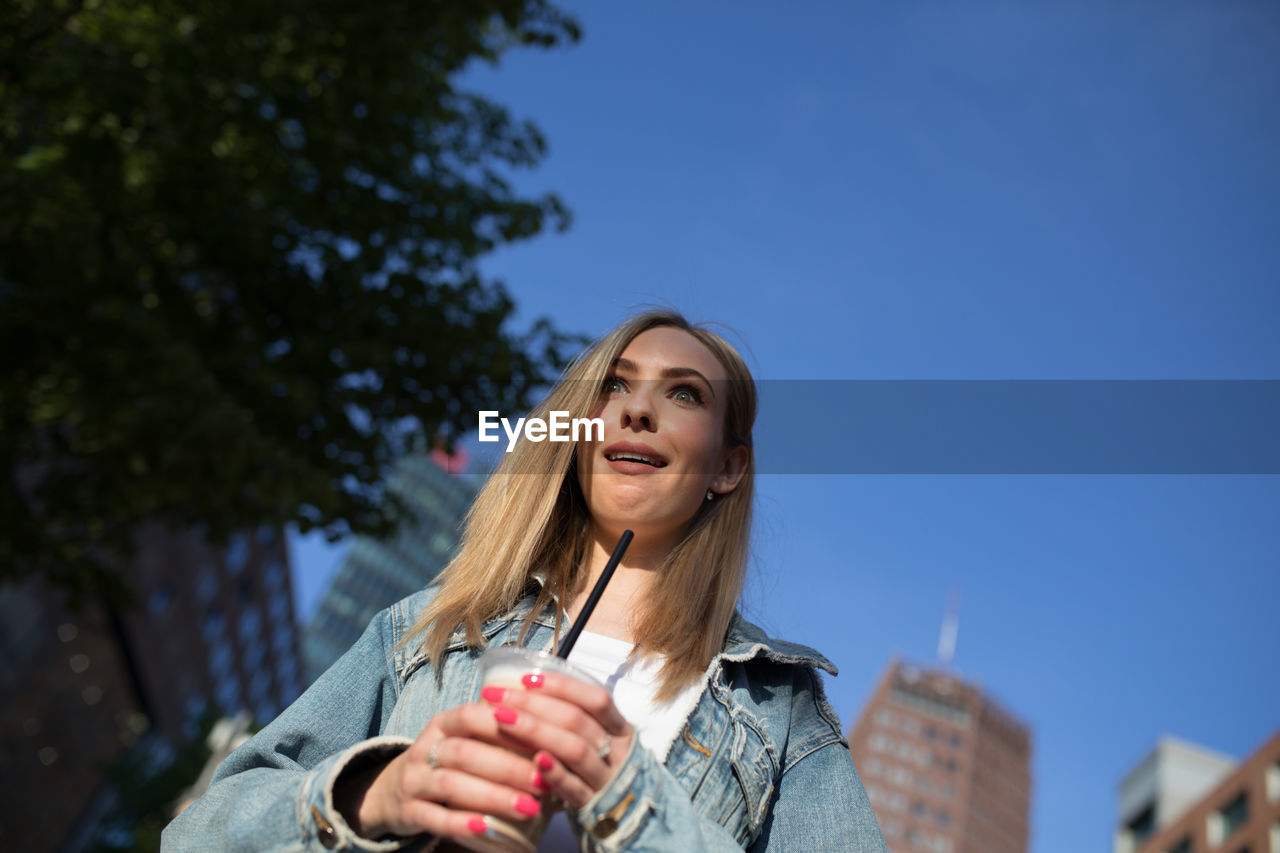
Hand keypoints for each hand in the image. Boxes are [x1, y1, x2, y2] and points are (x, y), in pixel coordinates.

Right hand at [337, 702, 551, 841]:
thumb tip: (557, 741)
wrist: (394, 791)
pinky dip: (461, 822)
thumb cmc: (448, 763)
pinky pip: (433, 817)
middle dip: (509, 767)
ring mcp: (414, 779)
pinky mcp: (408, 811)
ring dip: (493, 796)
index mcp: (444, 723)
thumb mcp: (465, 740)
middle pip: (466, 752)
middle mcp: (426, 747)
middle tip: (544, 782)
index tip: (543, 741)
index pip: (473, 715)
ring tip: (529, 808)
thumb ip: (499, 734)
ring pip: (451, 784)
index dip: (506, 726)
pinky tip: (487, 828)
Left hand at [482, 671, 634, 809]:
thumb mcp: (603, 741)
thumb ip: (577, 720)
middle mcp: (617, 752)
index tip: (526, 679)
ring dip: (535, 731)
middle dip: (533, 704)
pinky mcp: (593, 807)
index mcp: (621, 730)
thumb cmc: (605, 771)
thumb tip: (530, 690)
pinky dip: (554, 774)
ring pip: (574, 749)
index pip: (596, 699)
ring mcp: (606, 780)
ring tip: (502, 719)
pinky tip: (534, 761)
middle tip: (498, 696)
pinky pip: (574, 789)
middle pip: (577, 720)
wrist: (629, 821)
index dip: (562, 686)